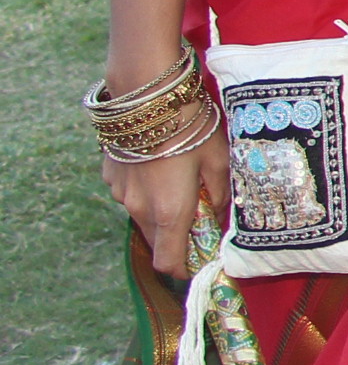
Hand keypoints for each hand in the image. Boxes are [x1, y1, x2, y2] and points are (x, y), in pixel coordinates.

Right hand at [109, 135, 226, 281]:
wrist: (147, 96)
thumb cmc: (190, 128)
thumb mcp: (218, 162)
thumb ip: (220, 196)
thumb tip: (219, 218)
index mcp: (169, 212)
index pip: (168, 262)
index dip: (183, 268)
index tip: (199, 260)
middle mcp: (139, 209)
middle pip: (157, 239)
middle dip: (177, 235)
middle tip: (199, 215)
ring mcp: (119, 192)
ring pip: (142, 215)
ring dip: (160, 210)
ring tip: (180, 182)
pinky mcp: (109, 175)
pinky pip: (130, 193)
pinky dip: (146, 190)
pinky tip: (160, 164)